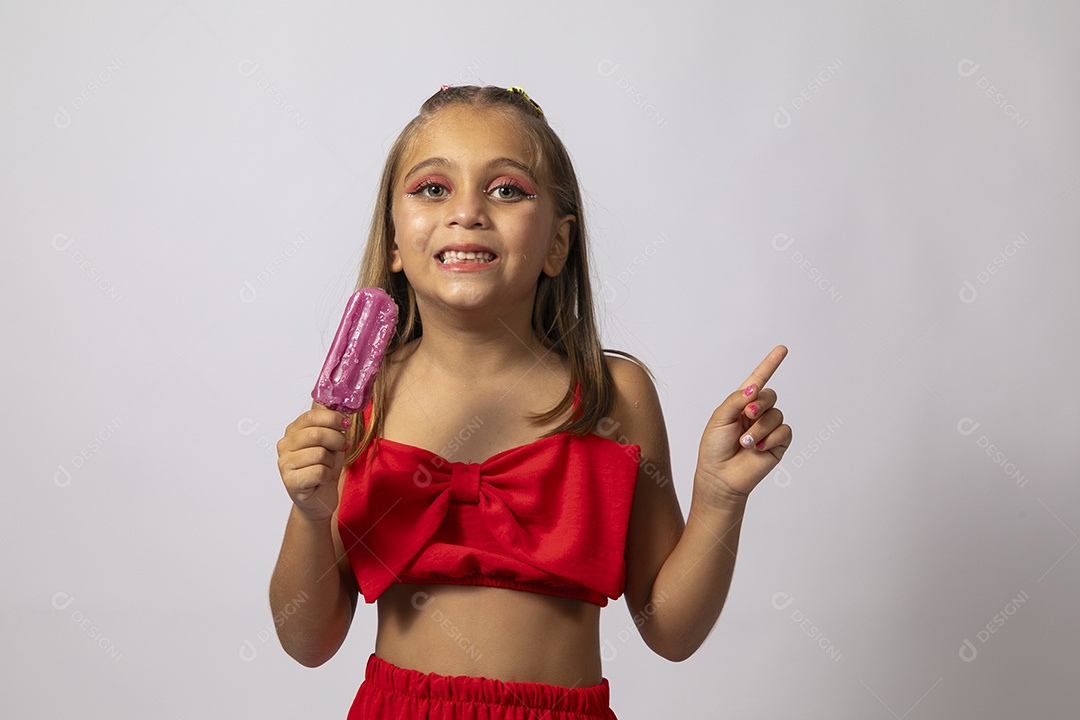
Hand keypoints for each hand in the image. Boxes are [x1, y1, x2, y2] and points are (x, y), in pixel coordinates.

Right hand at [276, 401, 351, 522]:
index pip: (311, 416)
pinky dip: (327, 476)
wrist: (319, 499)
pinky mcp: (291, 482)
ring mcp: (285, 464)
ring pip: (320, 454)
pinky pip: (319, 471)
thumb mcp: (330, 443)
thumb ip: (331, 425)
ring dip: (331, 462)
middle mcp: (284, 445)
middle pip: (317, 434)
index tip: (345, 424)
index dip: (332, 418)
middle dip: (337, 440)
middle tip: (343, 446)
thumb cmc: (324, 469)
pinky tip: (322, 479)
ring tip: (327, 467)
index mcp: (293, 431)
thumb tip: (340, 406)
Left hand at [695, 345, 791, 504]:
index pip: (759, 380)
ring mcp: (769, 428)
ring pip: (776, 415)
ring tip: (745, 443)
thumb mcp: (720, 418)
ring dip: (759, 428)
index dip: (770, 364)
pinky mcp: (778, 443)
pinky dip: (770, 438)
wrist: (720, 477)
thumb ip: (736, 400)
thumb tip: (754, 387)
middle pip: (770, 395)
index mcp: (741, 403)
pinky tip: (757, 449)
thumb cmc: (714, 448)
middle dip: (759, 404)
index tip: (782, 349)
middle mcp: (757, 413)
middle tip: (746, 415)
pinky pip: (784, 431)